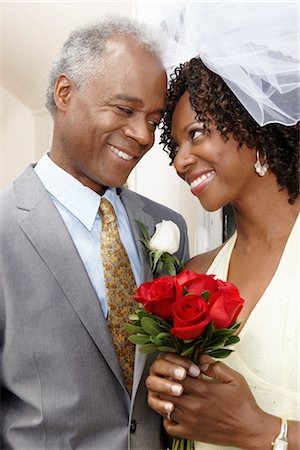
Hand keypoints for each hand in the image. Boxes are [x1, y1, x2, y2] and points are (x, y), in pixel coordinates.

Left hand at [146, 354, 277, 448]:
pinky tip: (174, 411)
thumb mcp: (234, 379)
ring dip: (167, 398)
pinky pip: (169, 426)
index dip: (176, 370)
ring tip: (173, 393)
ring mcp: (191, 421)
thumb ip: (216, 366)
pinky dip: (167, 418)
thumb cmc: (243, 403)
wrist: (249, 429)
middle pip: (168, 390)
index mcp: (203, 390)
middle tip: (173, 379)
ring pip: (166, 406)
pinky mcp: (191, 433)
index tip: (180, 369)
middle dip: (168, 382)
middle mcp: (194, 406)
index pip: (178, 376)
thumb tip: (201, 358)